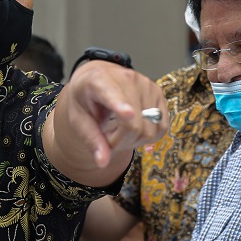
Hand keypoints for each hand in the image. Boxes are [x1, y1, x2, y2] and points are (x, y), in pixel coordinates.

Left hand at [47, 60, 167, 184]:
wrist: (98, 78)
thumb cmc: (86, 98)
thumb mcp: (78, 119)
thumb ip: (91, 140)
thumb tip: (102, 162)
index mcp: (99, 80)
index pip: (111, 94)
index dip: (120, 105)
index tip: (127, 114)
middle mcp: (128, 78)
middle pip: (135, 124)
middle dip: (121, 141)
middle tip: (108, 139)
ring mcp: (147, 85)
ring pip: (150, 129)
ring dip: (135, 139)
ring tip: (119, 130)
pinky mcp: (159, 94)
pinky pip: (162, 127)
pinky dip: (149, 136)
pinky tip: (134, 128)